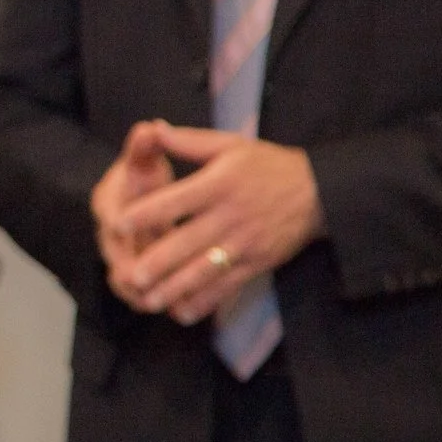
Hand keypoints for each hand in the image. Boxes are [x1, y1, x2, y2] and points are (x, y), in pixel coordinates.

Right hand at [92, 121, 178, 307]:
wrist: (143, 199)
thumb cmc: (147, 177)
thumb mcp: (145, 160)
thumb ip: (145, 148)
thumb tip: (149, 127)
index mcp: (108, 201)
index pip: (109, 212)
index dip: (117, 222)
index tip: (122, 229)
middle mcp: (109, 232)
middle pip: (114, 254)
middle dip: (125, 268)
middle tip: (136, 281)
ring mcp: (121, 256)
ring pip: (125, 280)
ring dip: (138, 293)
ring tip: (156, 305)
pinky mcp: (135, 274)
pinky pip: (140, 294)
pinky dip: (155, 303)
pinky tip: (175, 312)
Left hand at [109, 124, 324, 323]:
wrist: (321, 192)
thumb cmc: (268, 165)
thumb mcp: (230, 145)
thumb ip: (189, 141)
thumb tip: (153, 128)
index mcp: (220, 184)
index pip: (177, 200)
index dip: (148, 213)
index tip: (120, 224)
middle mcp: (231, 216)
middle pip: (188, 241)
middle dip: (158, 262)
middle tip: (131, 277)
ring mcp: (245, 243)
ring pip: (206, 270)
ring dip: (176, 288)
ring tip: (148, 301)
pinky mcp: (258, 263)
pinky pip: (229, 286)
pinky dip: (205, 301)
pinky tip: (182, 313)